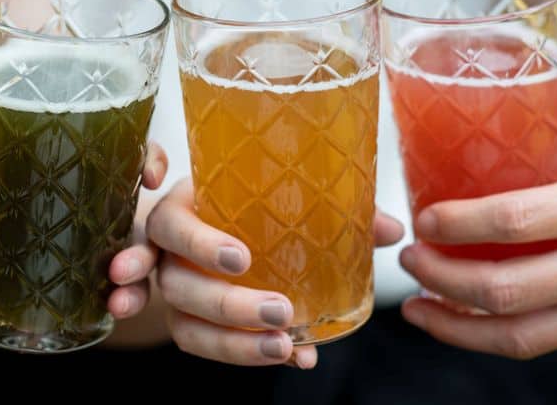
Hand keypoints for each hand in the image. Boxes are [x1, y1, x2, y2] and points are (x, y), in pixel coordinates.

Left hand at [0, 143, 168, 322]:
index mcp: (71, 163)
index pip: (129, 152)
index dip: (151, 159)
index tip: (149, 176)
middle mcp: (87, 202)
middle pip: (141, 218)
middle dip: (146, 246)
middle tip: (121, 267)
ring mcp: (79, 243)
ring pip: (133, 260)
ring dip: (139, 282)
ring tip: (118, 303)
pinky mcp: (63, 278)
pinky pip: (104, 291)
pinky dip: (115, 303)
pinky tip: (108, 313)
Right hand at [147, 177, 404, 367]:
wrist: (208, 228)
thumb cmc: (243, 203)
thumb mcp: (275, 197)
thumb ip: (330, 208)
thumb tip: (389, 228)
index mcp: (181, 209)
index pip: (172, 225)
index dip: (199, 244)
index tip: (241, 259)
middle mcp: (167, 253)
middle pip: (179, 285)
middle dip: (229, 305)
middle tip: (280, 310)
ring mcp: (172, 291)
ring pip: (187, 325)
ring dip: (234, 342)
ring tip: (283, 347)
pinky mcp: (186, 321)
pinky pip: (203, 345)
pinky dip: (245, 354)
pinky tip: (291, 358)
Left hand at [398, 133, 556, 358]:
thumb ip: (556, 150)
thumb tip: (491, 144)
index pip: (514, 220)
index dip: (457, 224)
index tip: (424, 218)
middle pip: (502, 291)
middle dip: (440, 281)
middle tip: (410, 262)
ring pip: (516, 338)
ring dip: (454, 328)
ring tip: (418, 309)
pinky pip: (543, 340)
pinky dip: (496, 332)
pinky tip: (467, 315)